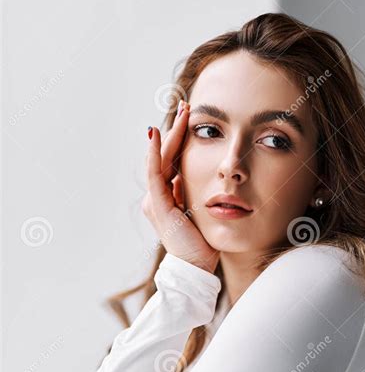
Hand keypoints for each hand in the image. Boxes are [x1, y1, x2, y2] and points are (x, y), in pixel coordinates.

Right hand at [142, 101, 219, 273]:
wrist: (196, 266)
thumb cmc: (203, 242)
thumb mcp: (199, 210)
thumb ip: (192, 193)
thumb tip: (194, 176)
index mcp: (167, 197)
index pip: (173, 161)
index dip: (181, 138)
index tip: (191, 117)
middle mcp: (156, 196)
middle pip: (166, 155)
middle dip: (177, 130)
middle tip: (187, 106)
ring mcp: (155, 200)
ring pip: (161, 160)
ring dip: (170, 135)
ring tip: (182, 113)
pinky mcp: (157, 205)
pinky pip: (154, 174)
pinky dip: (154, 153)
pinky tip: (157, 134)